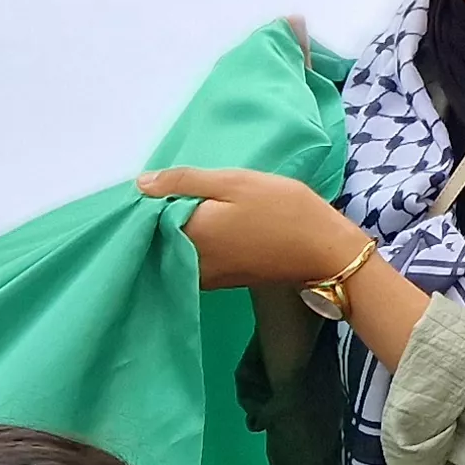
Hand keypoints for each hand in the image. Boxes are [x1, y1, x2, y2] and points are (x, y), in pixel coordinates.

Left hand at [138, 167, 370, 291]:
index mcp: (188, 233)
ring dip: (178, 233)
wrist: (324, 251)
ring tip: (197, 210)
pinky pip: (191, 262)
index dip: (155, 198)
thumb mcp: (236, 182)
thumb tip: (140, 184)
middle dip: (162, 217)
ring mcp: (204, 277)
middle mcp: (189, 261)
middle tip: (185, 193)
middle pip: (159, 237)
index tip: (171, 185)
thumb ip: (186, 182)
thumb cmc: (283, 210)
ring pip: (175, 250)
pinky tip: (211, 231)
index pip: (149, 216)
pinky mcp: (220, 282)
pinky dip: (192, 247)